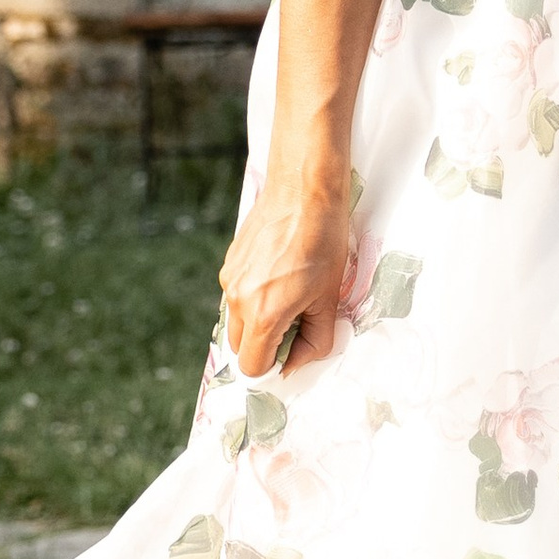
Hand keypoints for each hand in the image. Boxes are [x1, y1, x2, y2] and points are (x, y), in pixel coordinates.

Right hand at [220, 174, 349, 379]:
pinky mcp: (230, 262)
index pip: (253, 366)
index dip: (274, 367)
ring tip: (292, 293)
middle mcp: (237, 299)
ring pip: (237, 320)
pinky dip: (255, 297)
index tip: (293, 355)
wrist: (304, 190)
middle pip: (240, 347)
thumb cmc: (323, 241)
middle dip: (266, 345)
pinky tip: (281, 274)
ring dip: (260, 320)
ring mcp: (229, 278)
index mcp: (262, 314)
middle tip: (298, 322)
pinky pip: (237, 294)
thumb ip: (315, 340)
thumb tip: (299, 361)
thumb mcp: (329, 299)